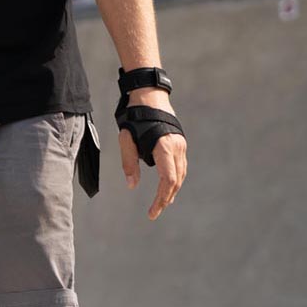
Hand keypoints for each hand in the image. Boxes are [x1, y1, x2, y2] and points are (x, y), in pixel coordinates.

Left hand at [118, 88, 187, 219]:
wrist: (148, 94)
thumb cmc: (134, 116)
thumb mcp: (125, 139)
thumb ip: (129, 163)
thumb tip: (132, 185)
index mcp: (164, 147)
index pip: (168, 180)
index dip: (161, 199)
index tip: (152, 211)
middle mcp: (177, 147)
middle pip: (176, 181)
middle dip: (166, 198)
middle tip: (154, 212)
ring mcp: (181, 144)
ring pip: (180, 174)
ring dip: (171, 190)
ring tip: (162, 202)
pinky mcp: (180, 142)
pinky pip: (180, 166)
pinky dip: (174, 179)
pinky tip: (167, 185)